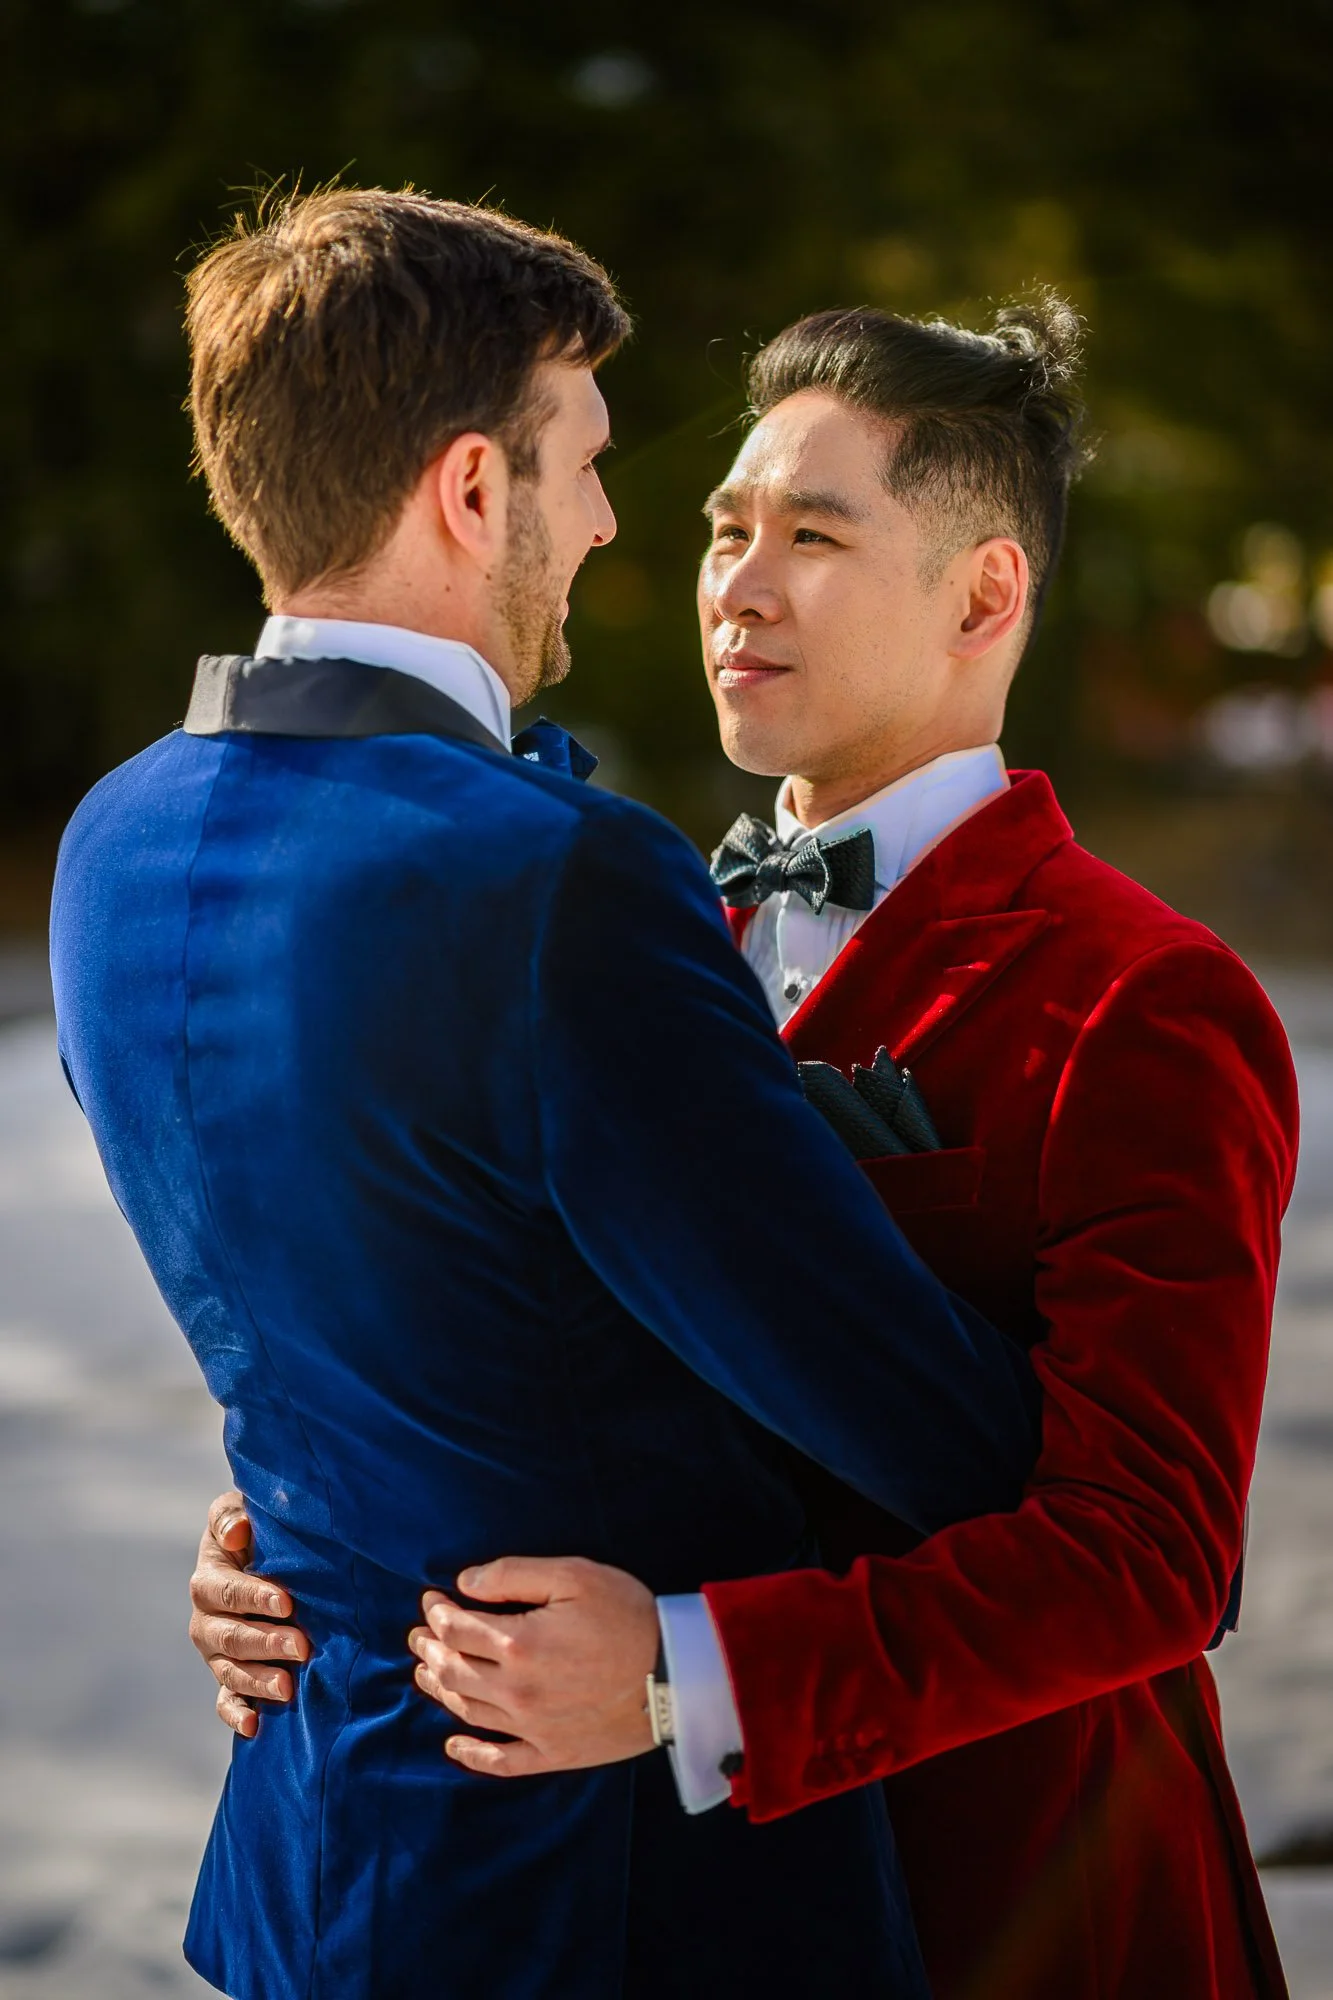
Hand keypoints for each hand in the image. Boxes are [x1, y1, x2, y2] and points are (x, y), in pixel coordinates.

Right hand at [188, 1489, 308, 1736]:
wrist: (263, 1554)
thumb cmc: (256, 1528)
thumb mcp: (239, 1510)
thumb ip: (231, 1516)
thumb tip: (236, 1532)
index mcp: (208, 1579)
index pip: (226, 1590)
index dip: (253, 1597)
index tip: (287, 1603)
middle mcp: (206, 1620)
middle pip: (229, 1636)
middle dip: (265, 1643)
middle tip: (302, 1646)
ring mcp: (216, 1652)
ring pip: (229, 1671)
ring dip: (257, 1681)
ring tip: (287, 1688)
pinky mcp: (229, 1675)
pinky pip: (225, 1700)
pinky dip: (236, 1714)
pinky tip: (254, 1727)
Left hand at [408, 1555, 657, 1777]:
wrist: (677, 1676)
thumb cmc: (628, 1616)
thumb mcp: (575, 1575)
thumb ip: (515, 1574)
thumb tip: (466, 1582)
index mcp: (518, 1644)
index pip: (456, 1628)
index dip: (437, 1612)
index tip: (430, 1601)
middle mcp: (516, 1690)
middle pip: (453, 1671)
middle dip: (430, 1648)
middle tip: (418, 1636)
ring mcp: (532, 1727)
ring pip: (468, 1711)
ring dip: (440, 1690)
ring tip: (426, 1672)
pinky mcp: (553, 1752)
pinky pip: (502, 1761)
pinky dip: (472, 1755)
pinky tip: (454, 1744)